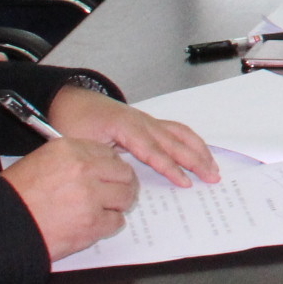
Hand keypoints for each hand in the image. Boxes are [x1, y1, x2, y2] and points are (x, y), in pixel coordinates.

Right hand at [0, 139, 139, 260]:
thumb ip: (72, 160)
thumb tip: (97, 165)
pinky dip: (109, 225)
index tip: (111, 175)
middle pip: (124, 173)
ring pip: (125, 197)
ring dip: (119, 205)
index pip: (109, 154)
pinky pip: (116, 221)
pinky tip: (96, 224)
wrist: (1, 225)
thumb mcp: (41, 161)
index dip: (111, 167)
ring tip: (108, 209)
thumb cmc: (16, 195)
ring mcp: (90, 197)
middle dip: (123, 184)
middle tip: (117, 193)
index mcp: (70, 150)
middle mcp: (83, 169)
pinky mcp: (92, 223)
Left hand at [47, 85, 219, 186]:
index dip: (170, 167)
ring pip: (180, 133)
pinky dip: (190, 141)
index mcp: (125, 127)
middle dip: (195, 160)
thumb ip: (104, 160)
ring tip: (212, 167)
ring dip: (198, 150)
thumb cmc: (73, 122)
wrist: (69, 101)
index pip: (154, 151)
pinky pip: (175, 130)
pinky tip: (199, 151)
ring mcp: (146, 120)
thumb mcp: (81, 144)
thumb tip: (124, 177)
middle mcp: (141, 121)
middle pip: (174, 142)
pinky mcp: (147, 122)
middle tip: (212, 177)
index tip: (185, 182)